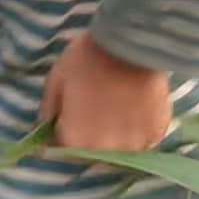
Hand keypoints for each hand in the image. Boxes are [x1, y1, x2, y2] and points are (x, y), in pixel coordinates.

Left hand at [41, 32, 173, 153]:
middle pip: (92, 154)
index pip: (64, 152)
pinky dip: (137, 131)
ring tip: (116, 108)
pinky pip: (143, 142)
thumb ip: (48, 111)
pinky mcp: (156, 136)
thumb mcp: (56, 80)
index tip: (71, 117)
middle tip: (95, 109)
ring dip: (115, 137)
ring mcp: (133, 147)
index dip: (65, 133)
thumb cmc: (88, 59)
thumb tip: (43, 131)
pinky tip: (135, 108)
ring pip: (119, 150)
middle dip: (90, 138)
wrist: (133, 44)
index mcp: (76, 141)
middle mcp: (104, 152)